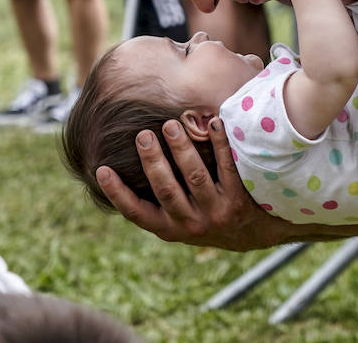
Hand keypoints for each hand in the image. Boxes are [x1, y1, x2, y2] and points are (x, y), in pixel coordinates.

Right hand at [96, 116, 290, 250]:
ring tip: (171, 124)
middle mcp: (191, 225)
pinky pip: (227, 168)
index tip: (101, 170)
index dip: (117, 194)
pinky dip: (220, 144)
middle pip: (166, 190)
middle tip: (142, 134)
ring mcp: (216, 213)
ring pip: (195, 177)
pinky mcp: (239, 200)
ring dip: (181, 149)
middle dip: (153, 161)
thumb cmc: (208, 216)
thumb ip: (160, 198)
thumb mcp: (181, 220)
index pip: (137, 213)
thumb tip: (125, 161)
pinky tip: (214, 123)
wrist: (256, 233)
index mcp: (169, 228)